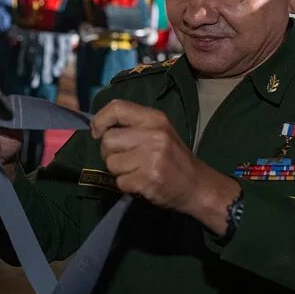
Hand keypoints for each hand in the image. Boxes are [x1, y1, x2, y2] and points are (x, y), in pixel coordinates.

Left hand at [91, 100, 239, 234]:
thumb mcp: (158, 131)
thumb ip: (132, 125)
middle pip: (108, 140)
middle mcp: (153, 135)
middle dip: (109, 152)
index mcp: (154, 118)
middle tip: (124, 158)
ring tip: (136, 170)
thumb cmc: (172, 156)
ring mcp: (151, 158)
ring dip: (118, 171)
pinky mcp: (148, 179)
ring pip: (111, 163)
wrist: (197, 185)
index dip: (100, 120)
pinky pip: (120, 181)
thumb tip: (97, 127)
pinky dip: (126, 185)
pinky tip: (141, 182)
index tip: (97, 132)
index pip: (116, 108)